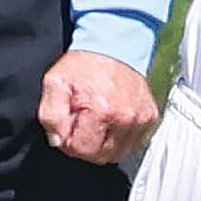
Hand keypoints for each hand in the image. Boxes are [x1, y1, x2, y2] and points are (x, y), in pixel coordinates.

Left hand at [37, 50, 158, 166]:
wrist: (114, 44)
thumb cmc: (84, 63)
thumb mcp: (55, 83)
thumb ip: (50, 115)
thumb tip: (57, 140)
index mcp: (101, 110)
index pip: (81, 150)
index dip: (69, 142)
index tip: (68, 126)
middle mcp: (125, 117)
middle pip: (102, 156)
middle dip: (87, 145)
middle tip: (80, 124)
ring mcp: (140, 118)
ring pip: (118, 153)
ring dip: (104, 143)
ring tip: (96, 121)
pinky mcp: (150, 117)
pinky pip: (132, 142)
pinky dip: (119, 136)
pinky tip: (110, 120)